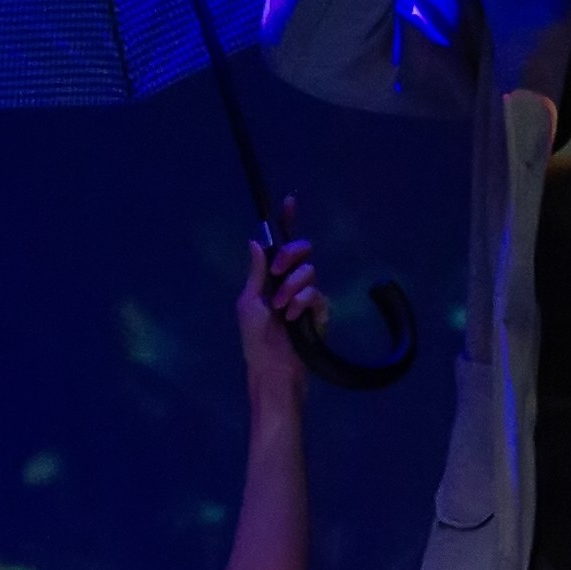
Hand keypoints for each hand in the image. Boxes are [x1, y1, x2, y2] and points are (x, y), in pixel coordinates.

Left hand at [236, 224, 326, 392]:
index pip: (281, 245)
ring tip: (281, 309)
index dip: (287, 222)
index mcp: (272, 278)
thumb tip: (255, 241)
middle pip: (302, 250)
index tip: (289, 201)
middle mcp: (292, 283)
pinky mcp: (321, 312)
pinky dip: (301, 303)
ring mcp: (308, 297)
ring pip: (308, 272)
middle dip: (291, 254)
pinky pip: (316, 294)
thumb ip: (256, 273)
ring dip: (291, 288)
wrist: (272, 368)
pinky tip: (293, 318)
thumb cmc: (255, 340)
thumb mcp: (249, 303)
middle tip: (278, 270)